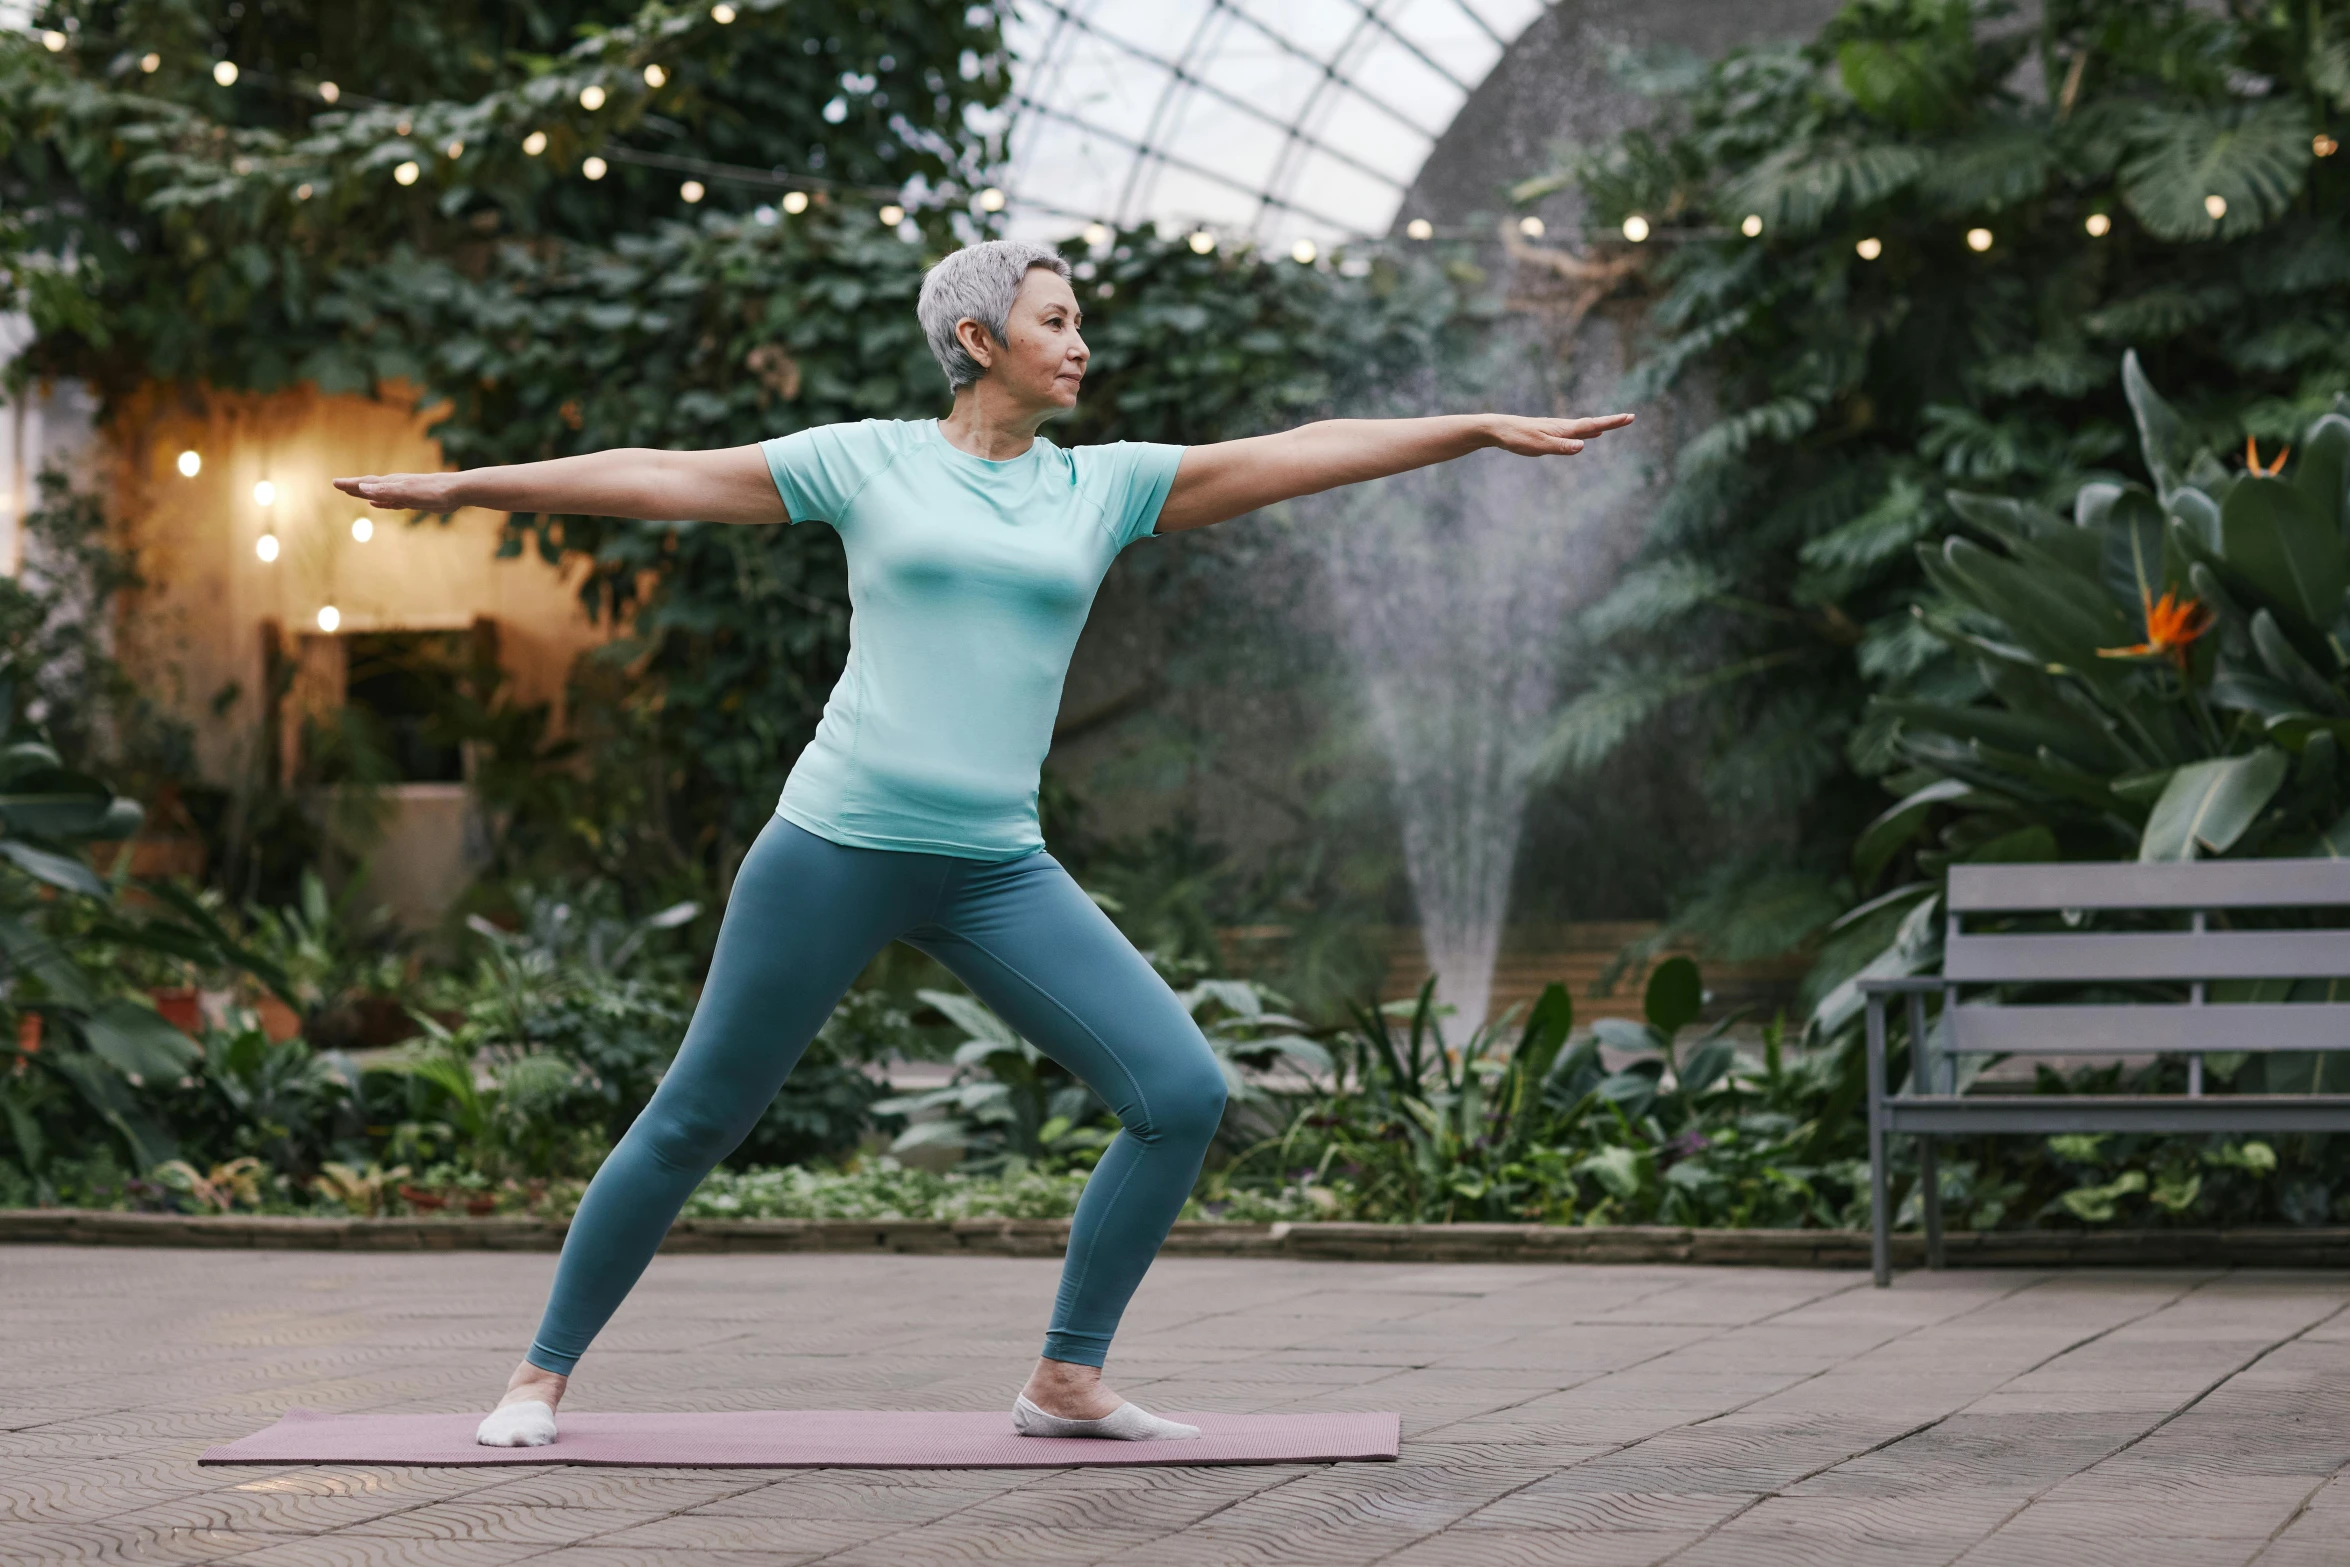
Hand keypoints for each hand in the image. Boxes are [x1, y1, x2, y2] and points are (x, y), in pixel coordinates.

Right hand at [333, 471, 465, 509]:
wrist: (456, 491)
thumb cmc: (432, 491)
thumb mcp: (407, 493)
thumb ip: (385, 491)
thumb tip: (363, 488)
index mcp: (391, 483)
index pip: (365, 483)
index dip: (350, 484)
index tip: (334, 482)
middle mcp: (395, 486)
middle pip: (369, 486)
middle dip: (353, 487)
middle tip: (338, 486)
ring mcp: (403, 492)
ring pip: (379, 494)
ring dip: (365, 493)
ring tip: (353, 493)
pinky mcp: (413, 500)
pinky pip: (391, 501)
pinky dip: (381, 502)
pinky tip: (375, 503)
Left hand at [1482, 412, 1634, 456]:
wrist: (1499, 429)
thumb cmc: (1518, 438)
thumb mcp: (1539, 446)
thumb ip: (1561, 447)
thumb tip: (1583, 445)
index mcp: (1563, 429)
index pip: (1593, 425)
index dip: (1611, 423)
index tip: (1629, 417)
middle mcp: (1563, 426)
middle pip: (1592, 424)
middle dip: (1611, 422)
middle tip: (1630, 418)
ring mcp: (1557, 429)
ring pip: (1584, 427)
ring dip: (1601, 426)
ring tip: (1615, 424)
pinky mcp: (1551, 433)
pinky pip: (1575, 432)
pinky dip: (1587, 432)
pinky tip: (1588, 436)